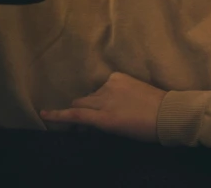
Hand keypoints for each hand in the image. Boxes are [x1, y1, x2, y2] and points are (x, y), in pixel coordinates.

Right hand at [40, 72, 166, 142]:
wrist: (167, 113)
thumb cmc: (143, 130)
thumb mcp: (118, 133)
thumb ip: (99, 125)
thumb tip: (86, 123)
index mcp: (104, 118)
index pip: (75, 115)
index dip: (57, 115)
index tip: (43, 113)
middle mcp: (104, 99)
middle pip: (80, 102)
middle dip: (80, 110)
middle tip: (88, 120)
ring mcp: (111, 85)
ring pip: (93, 93)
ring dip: (95, 101)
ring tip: (113, 108)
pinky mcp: (119, 76)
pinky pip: (105, 84)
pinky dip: (107, 91)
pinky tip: (121, 97)